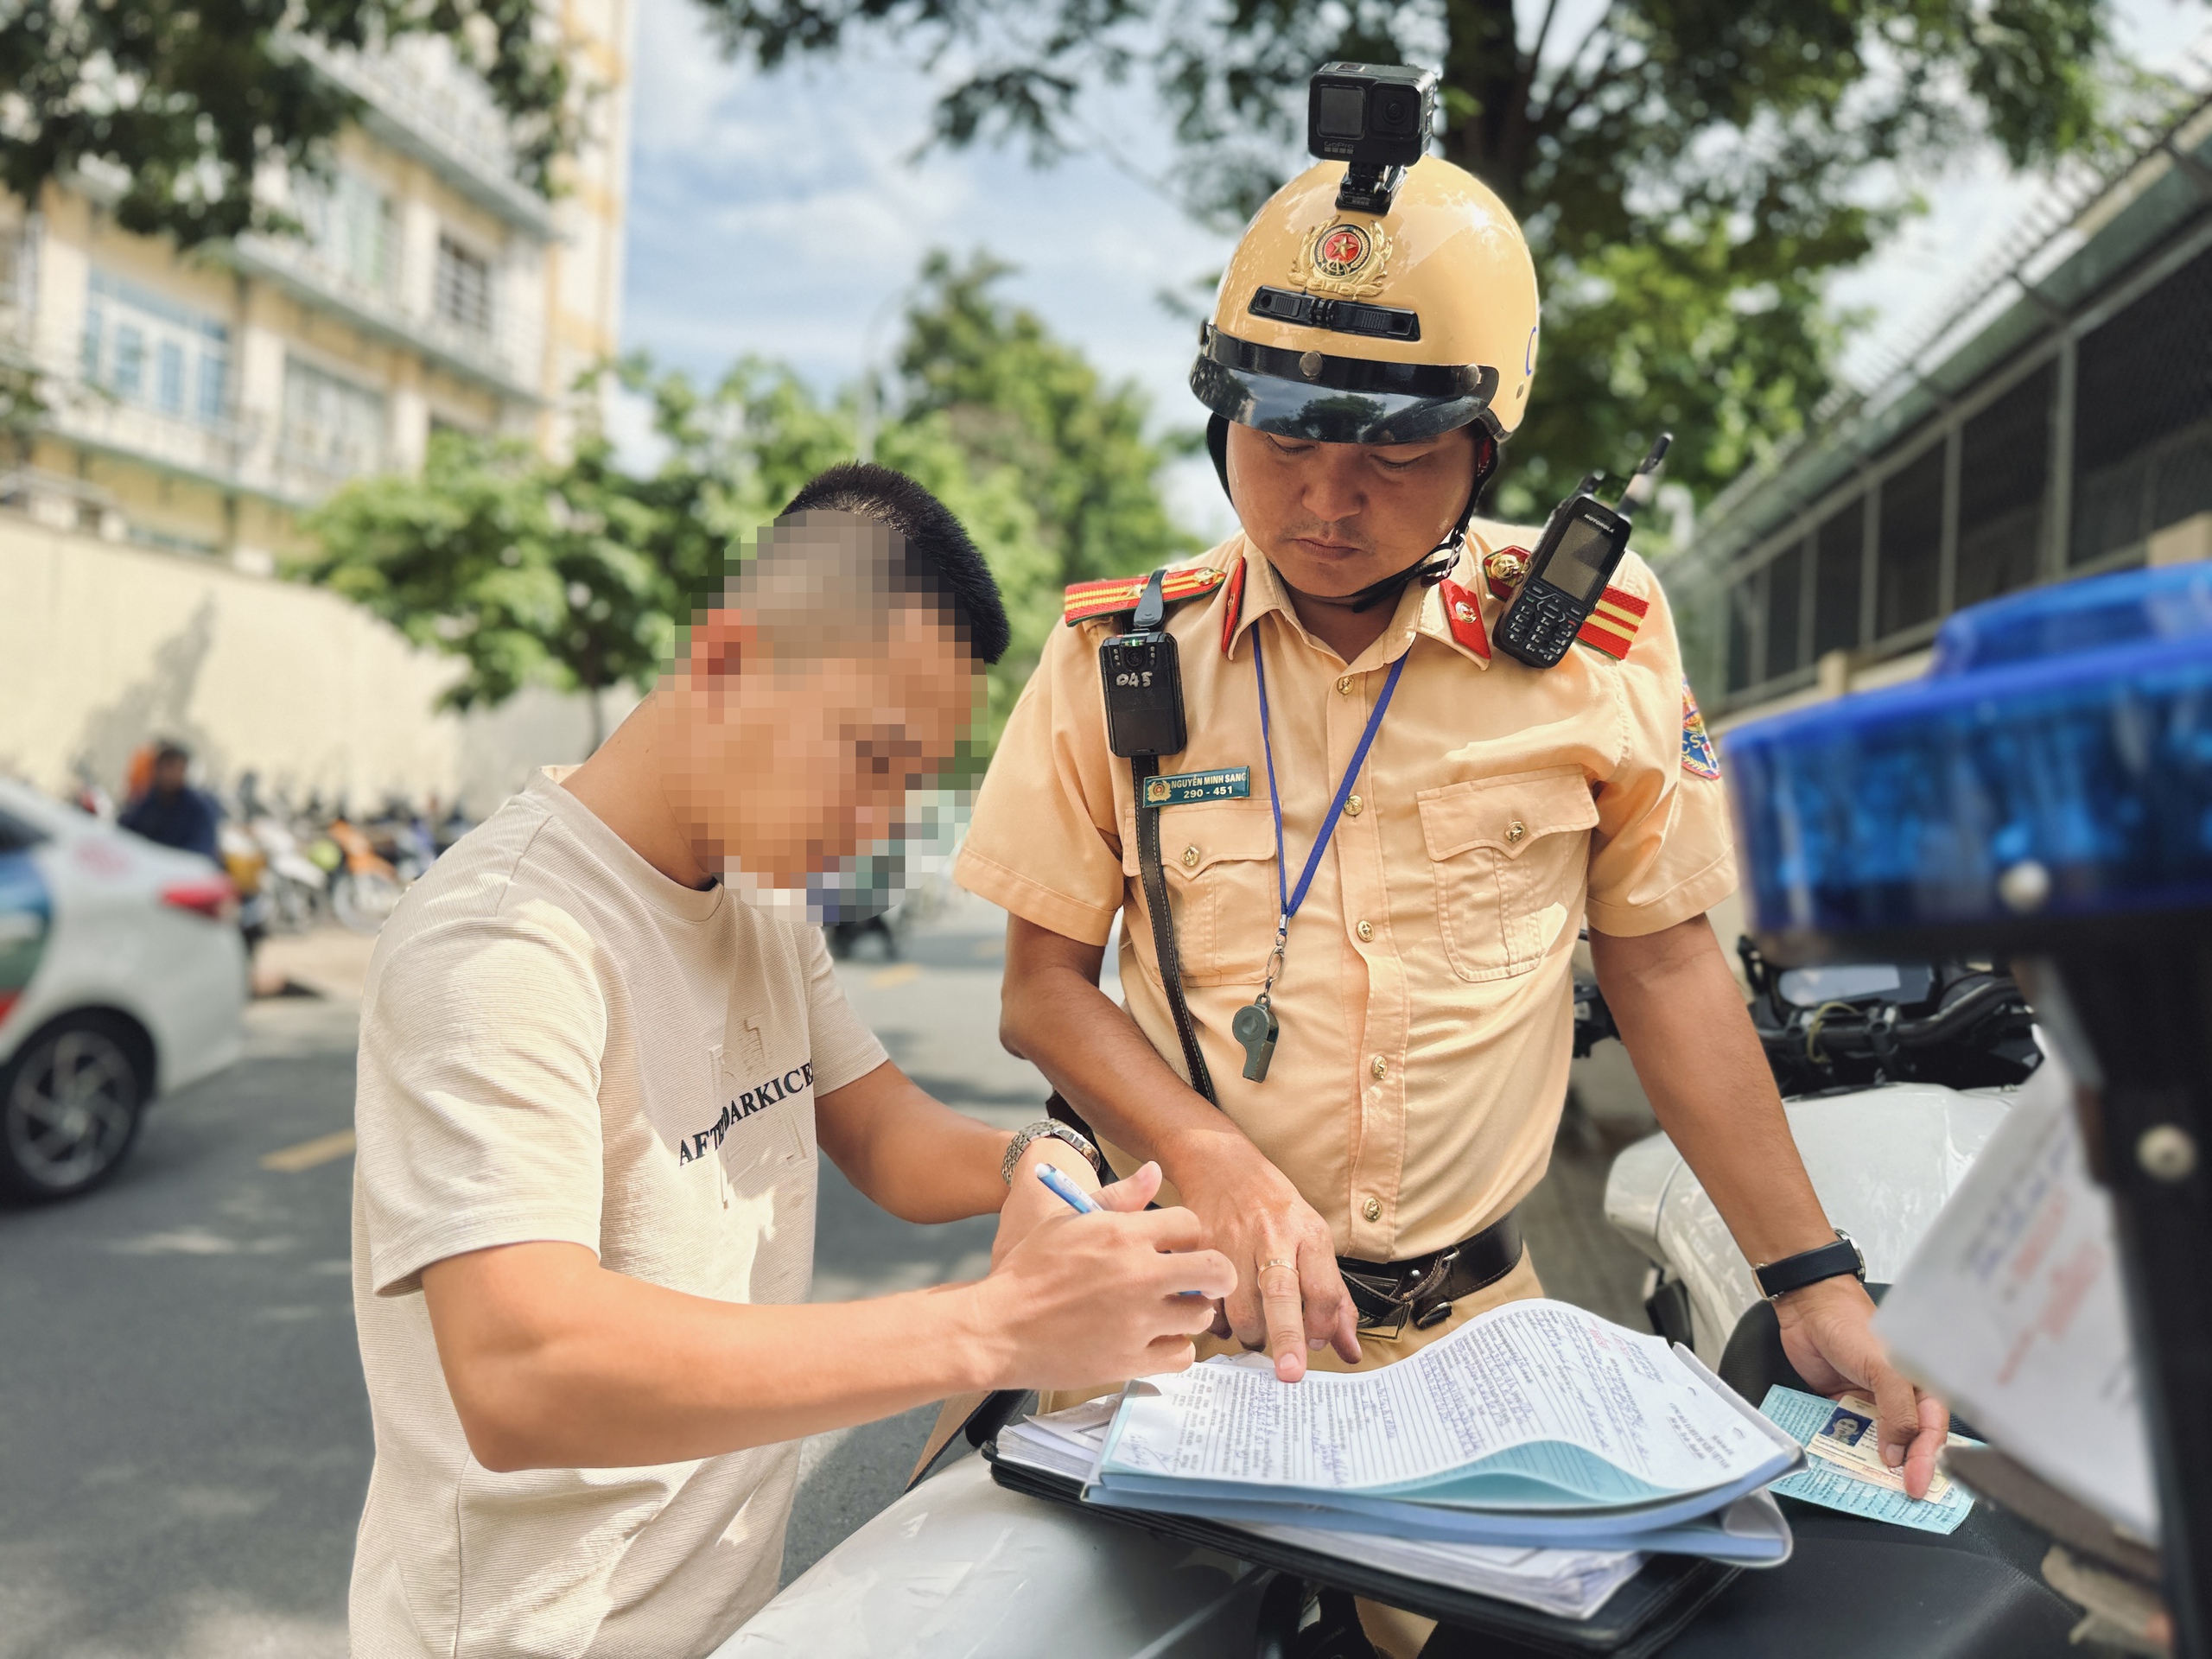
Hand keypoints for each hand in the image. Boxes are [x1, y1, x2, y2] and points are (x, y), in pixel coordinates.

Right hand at [970, 1165, 1233, 1391]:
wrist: (996, 1327)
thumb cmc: (1029, 1271)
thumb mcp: (1068, 1219)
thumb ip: (1119, 1196)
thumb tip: (1156, 1171)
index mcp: (1122, 1233)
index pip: (1191, 1224)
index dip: (1188, 1235)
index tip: (1179, 1247)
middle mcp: (1137, 1275)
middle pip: (1215, 1270)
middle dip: (1216, 1272)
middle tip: (1204, 1278)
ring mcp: (1136, 1321)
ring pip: (1201, 1315)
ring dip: (1191, 1311)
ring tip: (1169, 1309)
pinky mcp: (1130, 1360)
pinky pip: (1182, 1355)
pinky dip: (1175, 1347)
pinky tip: (1156, 1338)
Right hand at [1173, 1133, 1360, 1381]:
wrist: (1222, 1168)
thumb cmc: (1275, 1209)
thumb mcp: (1314, 1241)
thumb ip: (1334, 1298)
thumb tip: (1350, 1351)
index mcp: (1307, 1234)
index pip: (1322, 1286)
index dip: (1322, 1322)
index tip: (1319, 1344)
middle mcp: (1272, 1236)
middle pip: (1281, 1294)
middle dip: (1287, 1338)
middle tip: (1290, 1372)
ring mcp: (1233, 1242)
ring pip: (1240, 1307)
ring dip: (1251, 1335)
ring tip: (1258, 1334)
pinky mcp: (1201, 1250)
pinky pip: (1210, 1303)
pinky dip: (1220, 1322)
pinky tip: (1229, 1318)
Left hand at [1774, 1276, 1949, 1497]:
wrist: (1807, 1310)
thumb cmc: (1851, 1327)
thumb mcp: (1884, 1368)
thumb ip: (1897, 1411)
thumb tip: (1898, 1453)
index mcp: (1921, 1387)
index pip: (1932, 1432)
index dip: (1928, 1461)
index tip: (1919, 1487)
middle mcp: (1900, 1399)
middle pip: (1909, 1443)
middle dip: (1907, 1470)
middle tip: (1901, 1496)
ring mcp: (1872, 1404)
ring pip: (1880, 1443)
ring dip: (1877, 1466)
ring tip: (1875, 1491)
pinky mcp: (1844, 1405)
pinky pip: (1850, 1435)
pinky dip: (1849, 1452)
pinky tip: (1847, 1470)